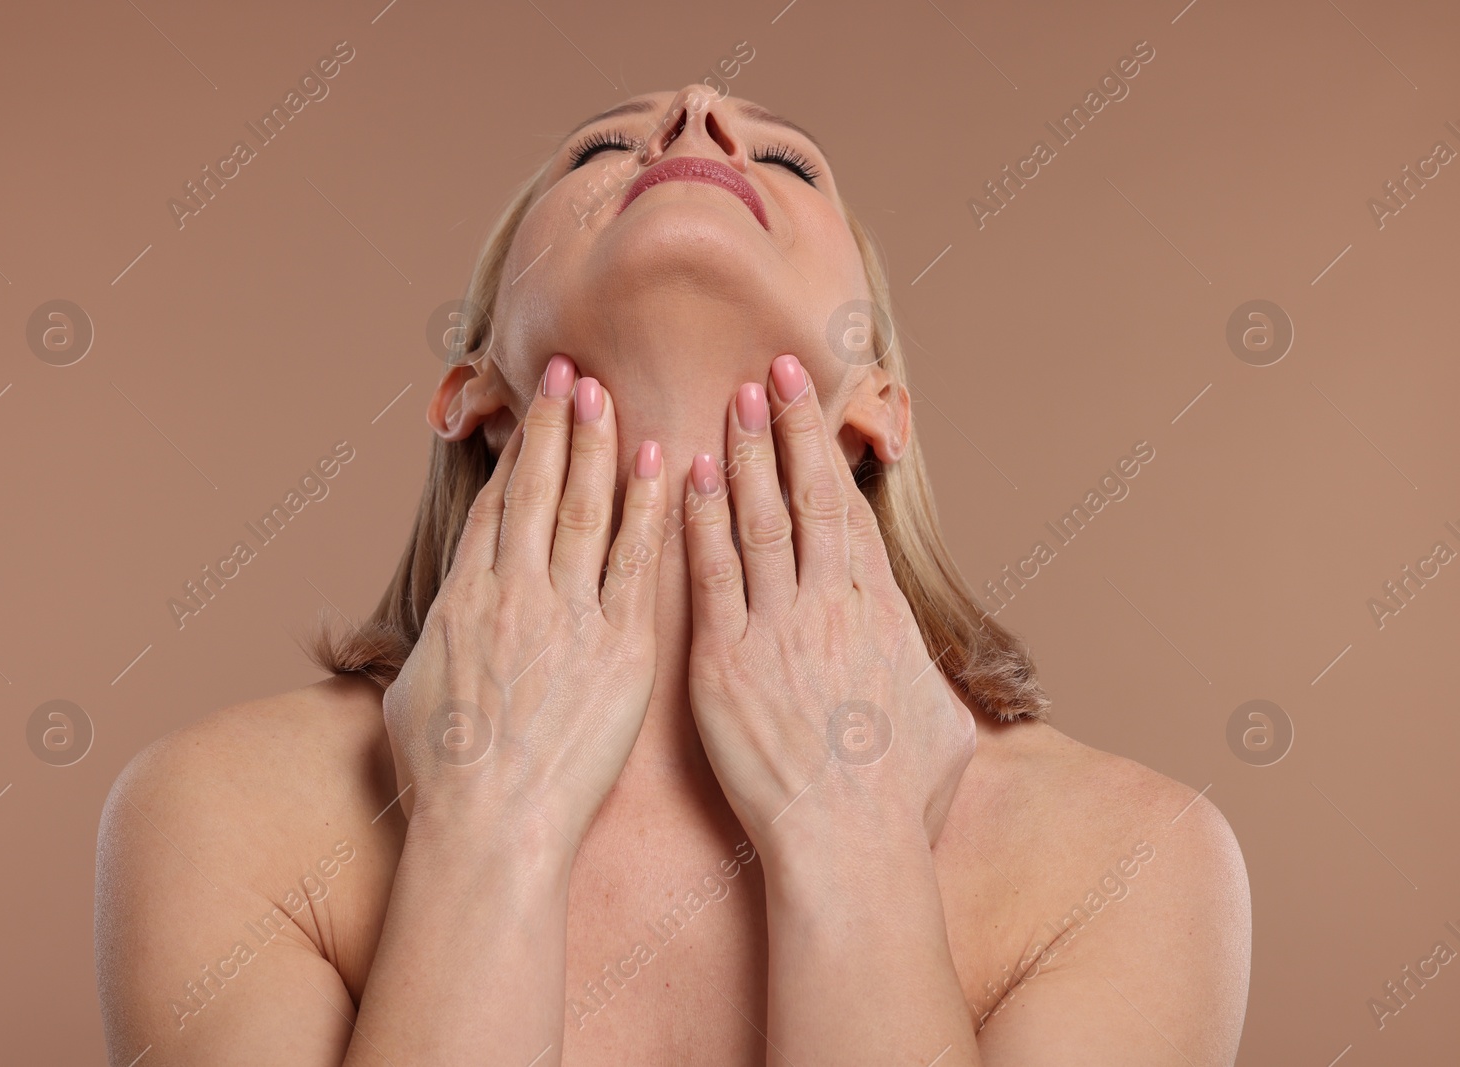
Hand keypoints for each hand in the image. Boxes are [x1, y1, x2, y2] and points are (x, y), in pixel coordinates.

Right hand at [383, 354, 669, 853]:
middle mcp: (512, 595)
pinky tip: (658, 464)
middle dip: (552, 426)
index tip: (528, 417)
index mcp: (463, 602)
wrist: (491, 830)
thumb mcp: (411, 699)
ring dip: (593, 446)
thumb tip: (435, 631)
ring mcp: (567, 617)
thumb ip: (431, 647)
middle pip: (533, 491)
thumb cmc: (444, 782)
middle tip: (569, 371)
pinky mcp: (620, 649)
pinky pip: (635, 563)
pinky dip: (645, 509)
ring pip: (581, 510)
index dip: (513, 457)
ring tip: (604, 393)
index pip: (493, 509)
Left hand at [682, 353, 975, 866]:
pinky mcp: (726, 661)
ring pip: (757, 520)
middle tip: (768, 370)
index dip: (823, 452)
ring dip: (743, 455)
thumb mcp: (944, 728)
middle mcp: (831, 605)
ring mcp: (777, 628)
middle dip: (786, 428)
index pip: (847, 512)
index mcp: (880, 614)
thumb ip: (930, 680)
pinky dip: (699, 522)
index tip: (808, 403)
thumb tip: (936, 672)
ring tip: (730, 400)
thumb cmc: (899, 800)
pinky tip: (688, 478)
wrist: (849, 845)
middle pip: (806, 497)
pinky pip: (710, 575)